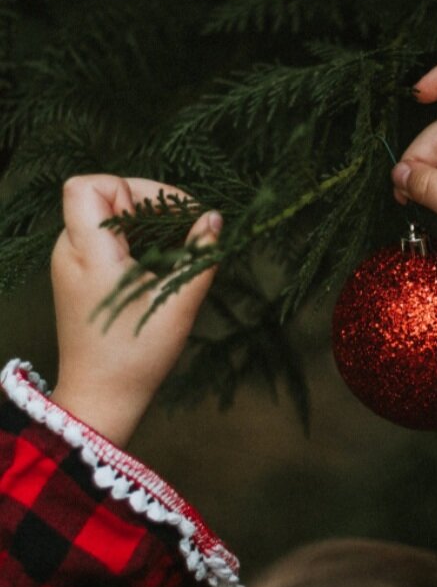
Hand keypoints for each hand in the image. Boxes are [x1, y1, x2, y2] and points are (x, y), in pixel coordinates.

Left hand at [50, 175, 220, 446]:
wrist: (101, 400)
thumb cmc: (136, 357)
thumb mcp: (177, 305)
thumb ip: (199, 257)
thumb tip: (215, 219)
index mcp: (88, 254)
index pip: (88, 186)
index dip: (131, 188)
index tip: (169, 214)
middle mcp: (71, 252)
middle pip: (102, 196)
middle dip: (148, 204)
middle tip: (186, 228)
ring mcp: (72, 264)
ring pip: (105, 216)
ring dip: (144, 223)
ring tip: (177, 249)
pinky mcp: (79, 277)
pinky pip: (104, 239)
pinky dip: (134, 241)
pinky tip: (160, 265)